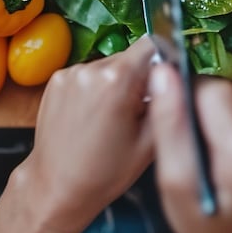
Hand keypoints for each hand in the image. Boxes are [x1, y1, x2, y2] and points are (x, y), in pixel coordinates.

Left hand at [0, 39, 154, 232]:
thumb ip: (166, 103)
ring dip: (116, 83)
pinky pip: (88, 75)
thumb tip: (176, 78)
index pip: (153, 45)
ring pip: (108, 66)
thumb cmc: (105, 173)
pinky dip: (95, 89)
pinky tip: (92, 116)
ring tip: (111, 118)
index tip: (163, 86)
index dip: (164, 63)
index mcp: (116, 79)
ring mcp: (69, 73)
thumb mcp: (149, 142)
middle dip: (139, 78)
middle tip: (137, 112)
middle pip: (130, 57)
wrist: (56, 187)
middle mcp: (90, 68)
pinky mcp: (55, 79)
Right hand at [147, 65, 231, 232]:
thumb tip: (163, 74)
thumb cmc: (205, 223)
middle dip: (193, 105)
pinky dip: (220, 120)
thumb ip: (169, 127)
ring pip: (227, 96)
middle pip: (220, 89)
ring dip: (206, 114)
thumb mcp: (175, 185)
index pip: (211, 91)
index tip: (167, 114)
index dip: (182, 95)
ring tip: (199, 149)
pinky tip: (215, 147)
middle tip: (180, 140)